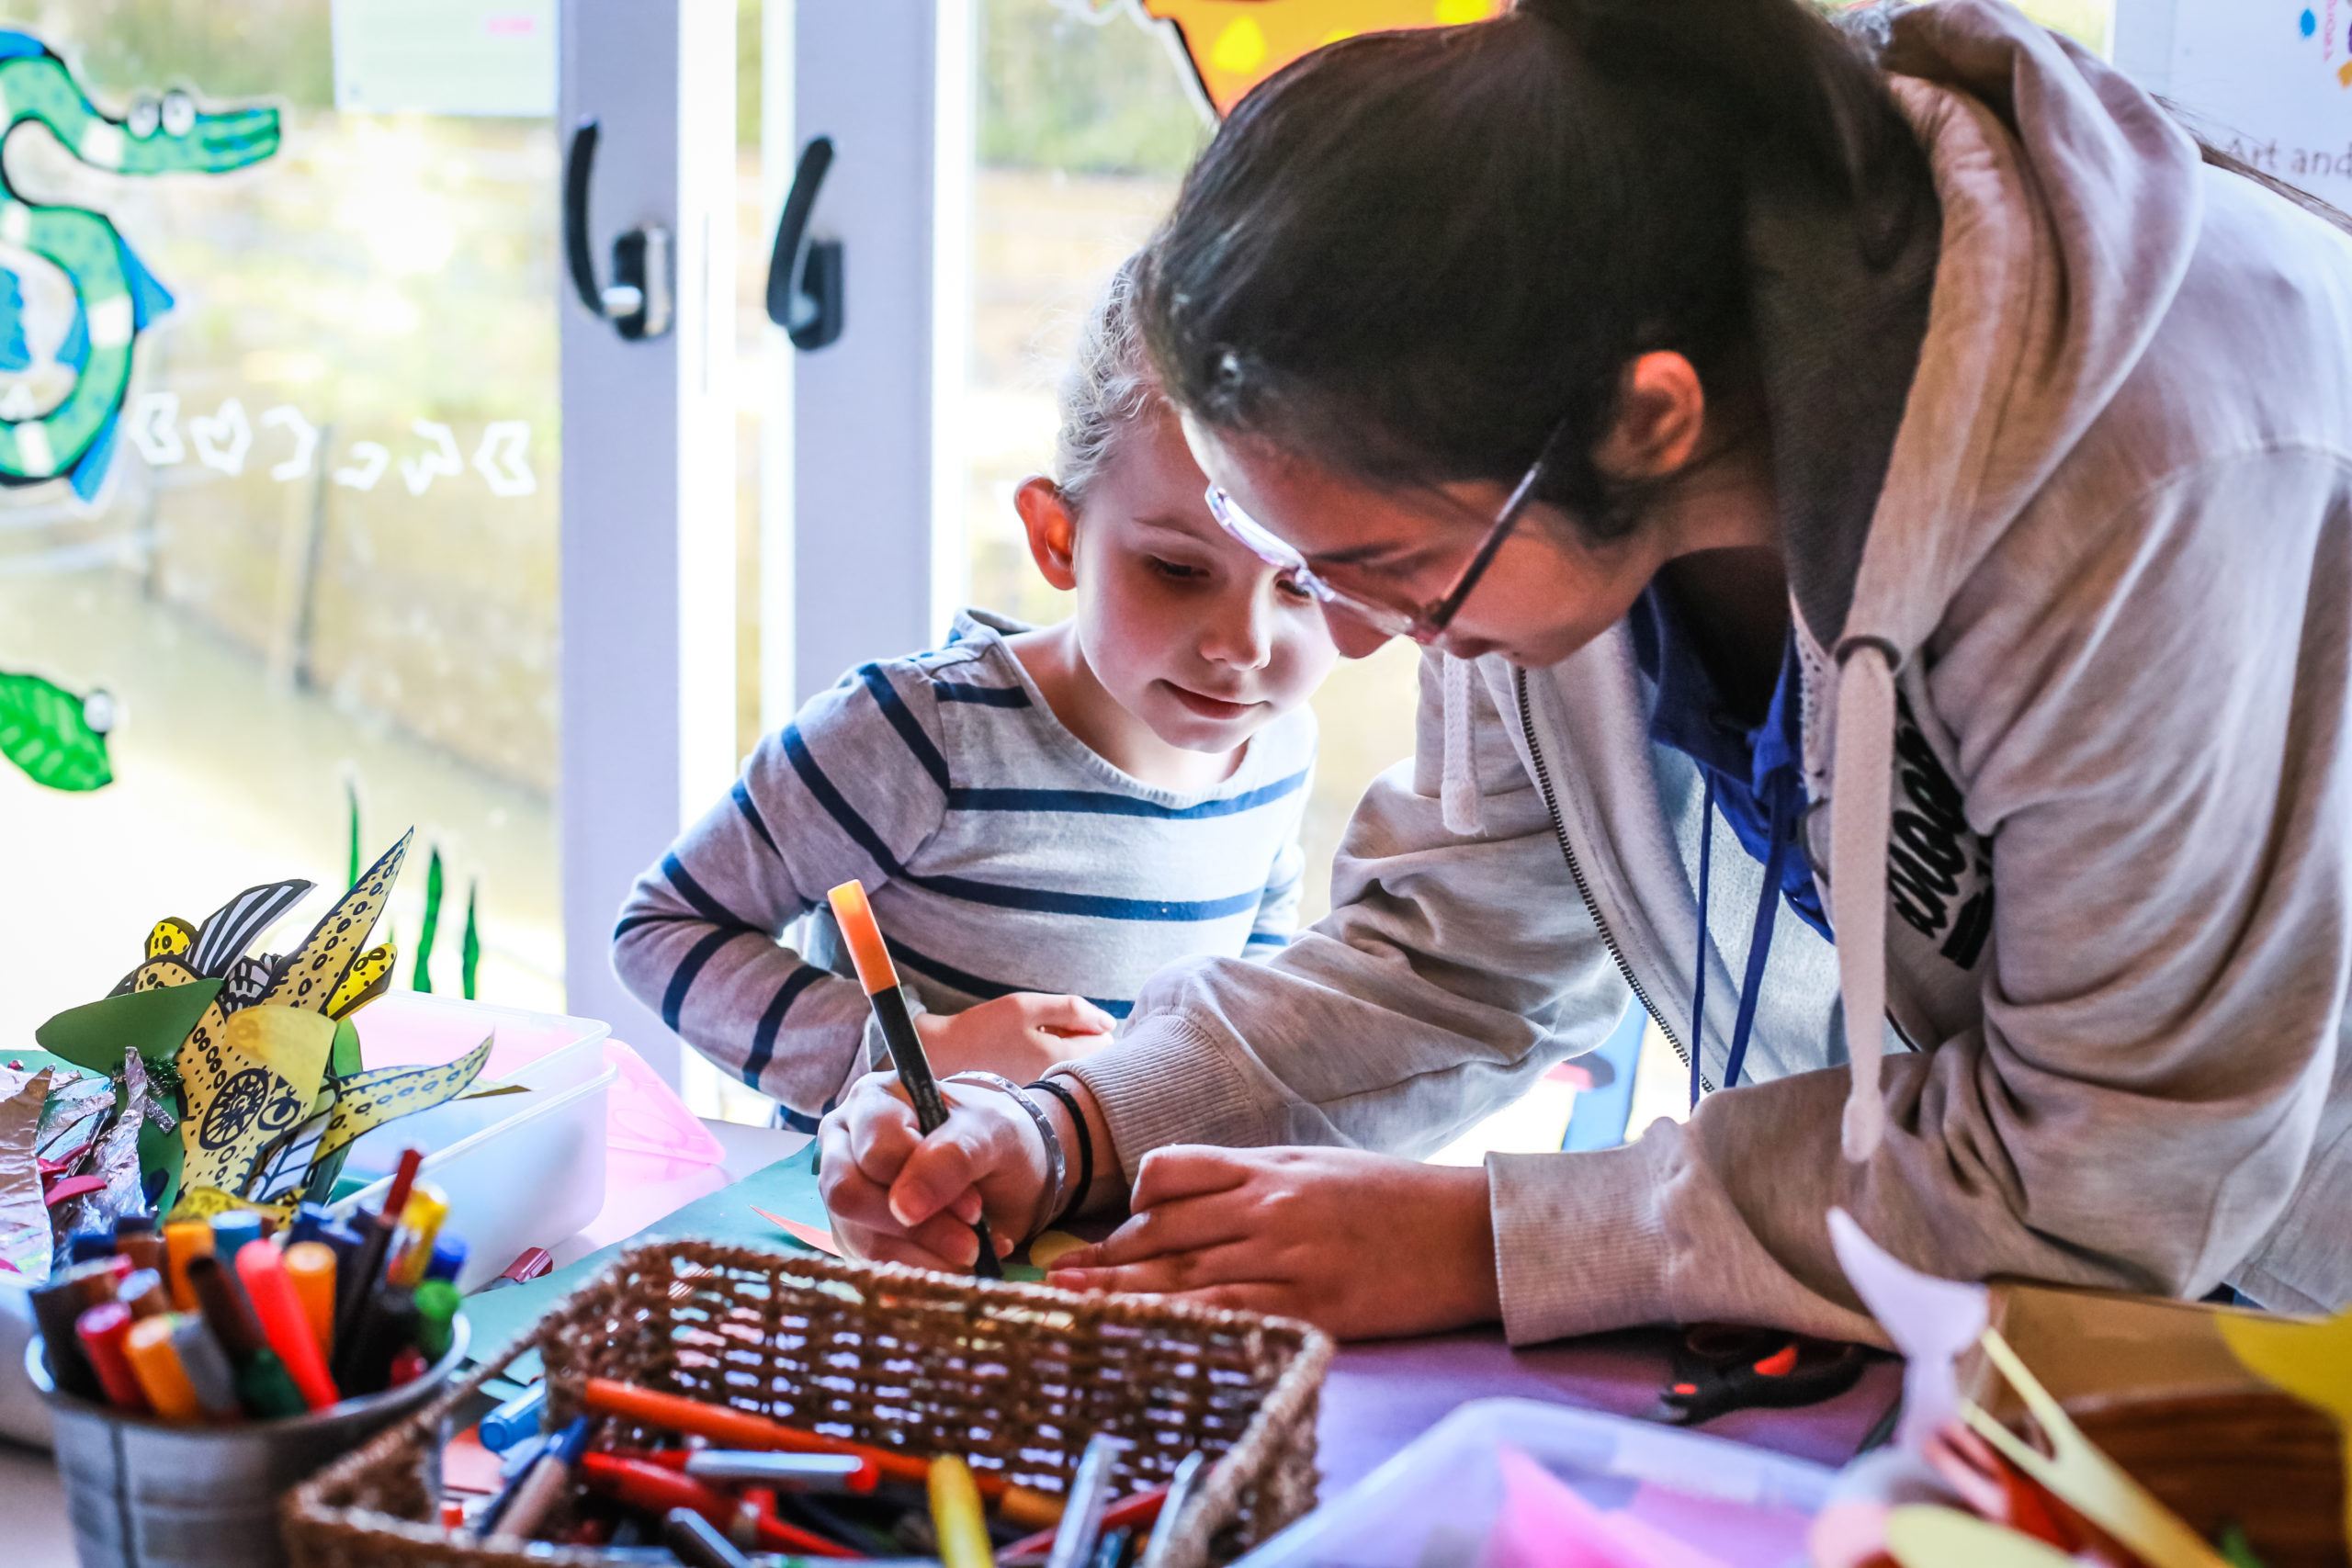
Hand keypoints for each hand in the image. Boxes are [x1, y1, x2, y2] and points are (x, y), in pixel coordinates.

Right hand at [817, 1072, 1054, 1269]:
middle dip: (917, 1229)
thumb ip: (952, 1158)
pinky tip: (955, 1260)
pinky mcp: (853, 1234)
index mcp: (874, 1100)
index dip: (923, 1185)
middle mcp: (845, 1142)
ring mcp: (844, 1191)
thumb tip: (904, 1208)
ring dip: (924, 1256)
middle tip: (972, 1243)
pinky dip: (922, 1270)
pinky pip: (873, 1265)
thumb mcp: (990, 1133)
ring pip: (859, 1237)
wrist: (1003, 1172)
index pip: (875, 1152)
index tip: (975, 1208)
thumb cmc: (991, 1138)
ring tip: (971, 1251)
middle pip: (849, 1195)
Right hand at [913, 992, 1115, 1081]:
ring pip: (1076, 1071)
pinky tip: (1023, 1060)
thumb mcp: (1027, 1006)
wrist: (941, 1060)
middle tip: (1046, 1031)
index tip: (1060, 1020)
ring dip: (1064, 1054)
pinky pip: (1058, 1083)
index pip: (1105, 1041)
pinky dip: (1048, 1068)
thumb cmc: (983, 1029)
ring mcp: (1046, 1098)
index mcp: (1060, 1058)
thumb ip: (1073, 1010)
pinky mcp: (1033, 1103)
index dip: (1088, 1024)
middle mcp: (1058, 1085)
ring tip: (1031, 1045)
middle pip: (1094, 1059)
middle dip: (1079, 1041)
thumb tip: (1109, 1022)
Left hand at [1045, 1146, 1501, 1340]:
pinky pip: (1225, 1313)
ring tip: (1070, 1303)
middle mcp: (1266, 1207)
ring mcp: (1284, 1257)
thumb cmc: (1398, 1199)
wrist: (1467, 1233)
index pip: (1173, 1171)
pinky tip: (1140, 1330)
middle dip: (1107, 1253)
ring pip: (1181, 1273)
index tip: (1114, 1227)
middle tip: (1058, 1275)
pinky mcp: (1307, 1305)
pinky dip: (1175, 1321)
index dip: (1134, 1200)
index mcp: (1268, 1167)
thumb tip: (1203, 1197)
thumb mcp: (1320, 1166)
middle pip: (1163, 1228)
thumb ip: (1260, 1177)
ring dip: (1119, 1290)